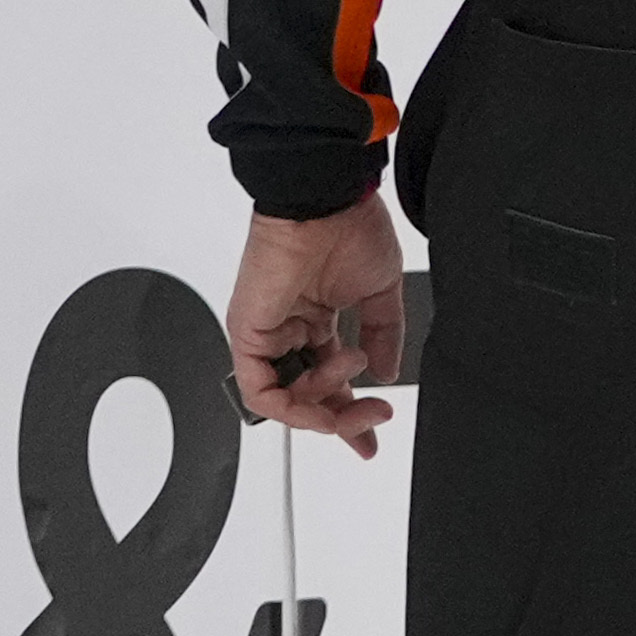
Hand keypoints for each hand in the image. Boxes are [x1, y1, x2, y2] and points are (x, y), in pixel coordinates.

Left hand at [225, 195, 410, 452]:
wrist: (326, 203)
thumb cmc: (349, 229)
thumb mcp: (381, 291)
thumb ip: (384, 335)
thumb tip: (387, 372)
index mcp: (317, 320)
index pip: (329, 381)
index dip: (351, 413)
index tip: (373, 432)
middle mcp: (288, 332)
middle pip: (306, 398)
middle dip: (343, 419)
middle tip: (374, 418)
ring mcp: (266, 335)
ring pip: (283, 401)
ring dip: (325, 405)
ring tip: (355, 372)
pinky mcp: (249, 335)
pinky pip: (260, 392)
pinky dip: (291, 407)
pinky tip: (322, 401)